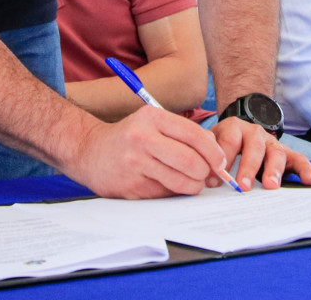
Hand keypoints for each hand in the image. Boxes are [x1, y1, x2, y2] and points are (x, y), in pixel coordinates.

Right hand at [67, 105, 226, 198]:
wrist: (89, 151)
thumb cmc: (130, 137)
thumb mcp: (153, 123)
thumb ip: (183, 133)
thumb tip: (217, 154)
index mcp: (153, 118)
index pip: (195, 135)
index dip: (214, 152)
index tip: (221, 161)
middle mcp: (143, 138)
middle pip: (191, 161)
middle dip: (206, 172)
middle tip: (207, 176)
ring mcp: (135, 163)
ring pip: (180, 181)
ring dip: (193, 186)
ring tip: (192, 183)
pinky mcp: (130, 186)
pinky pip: (164, 193)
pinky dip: (173, 192)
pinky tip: (167, 184)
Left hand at [211, 117, 310, 189]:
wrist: (240, 130)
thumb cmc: (223, 145)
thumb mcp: (211, 144)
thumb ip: (208, 156)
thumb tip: (205, 178)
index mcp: (234, 128)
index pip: (229, 141)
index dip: (222, 159)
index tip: (215, 180)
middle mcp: (255, 133)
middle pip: (254, 146)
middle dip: (249, 166)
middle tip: (243, 187)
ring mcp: (273, 142)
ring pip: (277, 152)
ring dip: (274, 169)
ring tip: (271, 186)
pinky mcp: (287, 153)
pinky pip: (299, 159)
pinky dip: (306, 170)